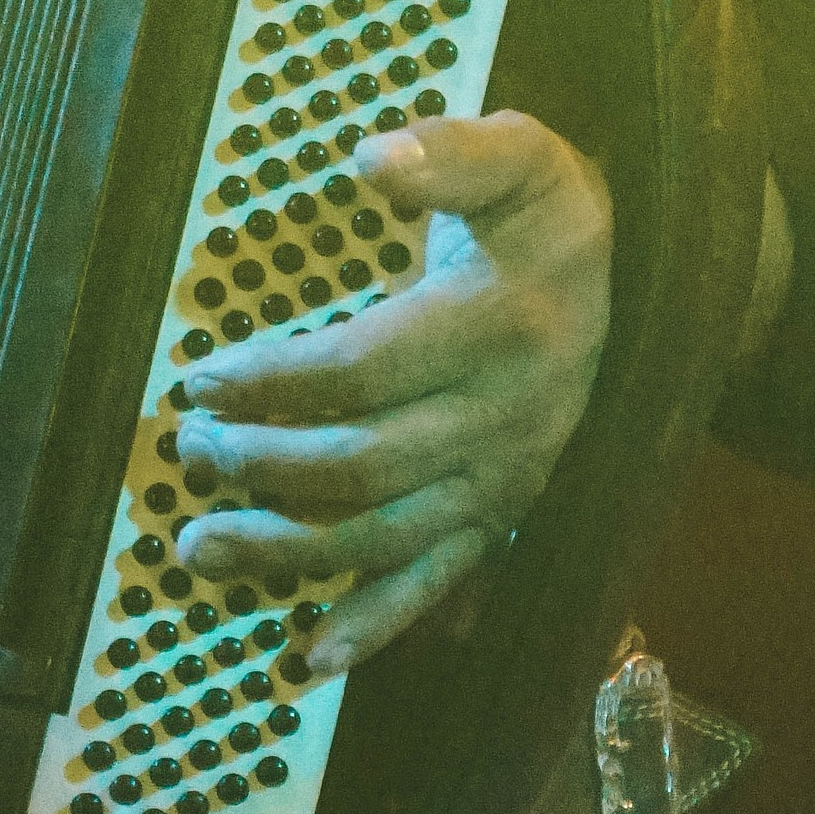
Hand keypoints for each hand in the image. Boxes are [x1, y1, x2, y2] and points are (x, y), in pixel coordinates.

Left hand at [174, 111, 612, 676]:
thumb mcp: (515, 155)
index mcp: (503, 328)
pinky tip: (310, 658)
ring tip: (199, 547)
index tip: (201, 376)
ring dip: (288, 553)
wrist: (622, 280)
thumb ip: (447, 155)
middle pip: (365, 463)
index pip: (366, 369)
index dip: (277, 380)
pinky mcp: (500, 519)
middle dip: (266, 465)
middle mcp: (508, 420)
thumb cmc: (543, 212)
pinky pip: (439, 585)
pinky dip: (376, 625)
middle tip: (191, 449)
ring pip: (386, 536)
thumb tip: (372, 158)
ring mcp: (504, 481)